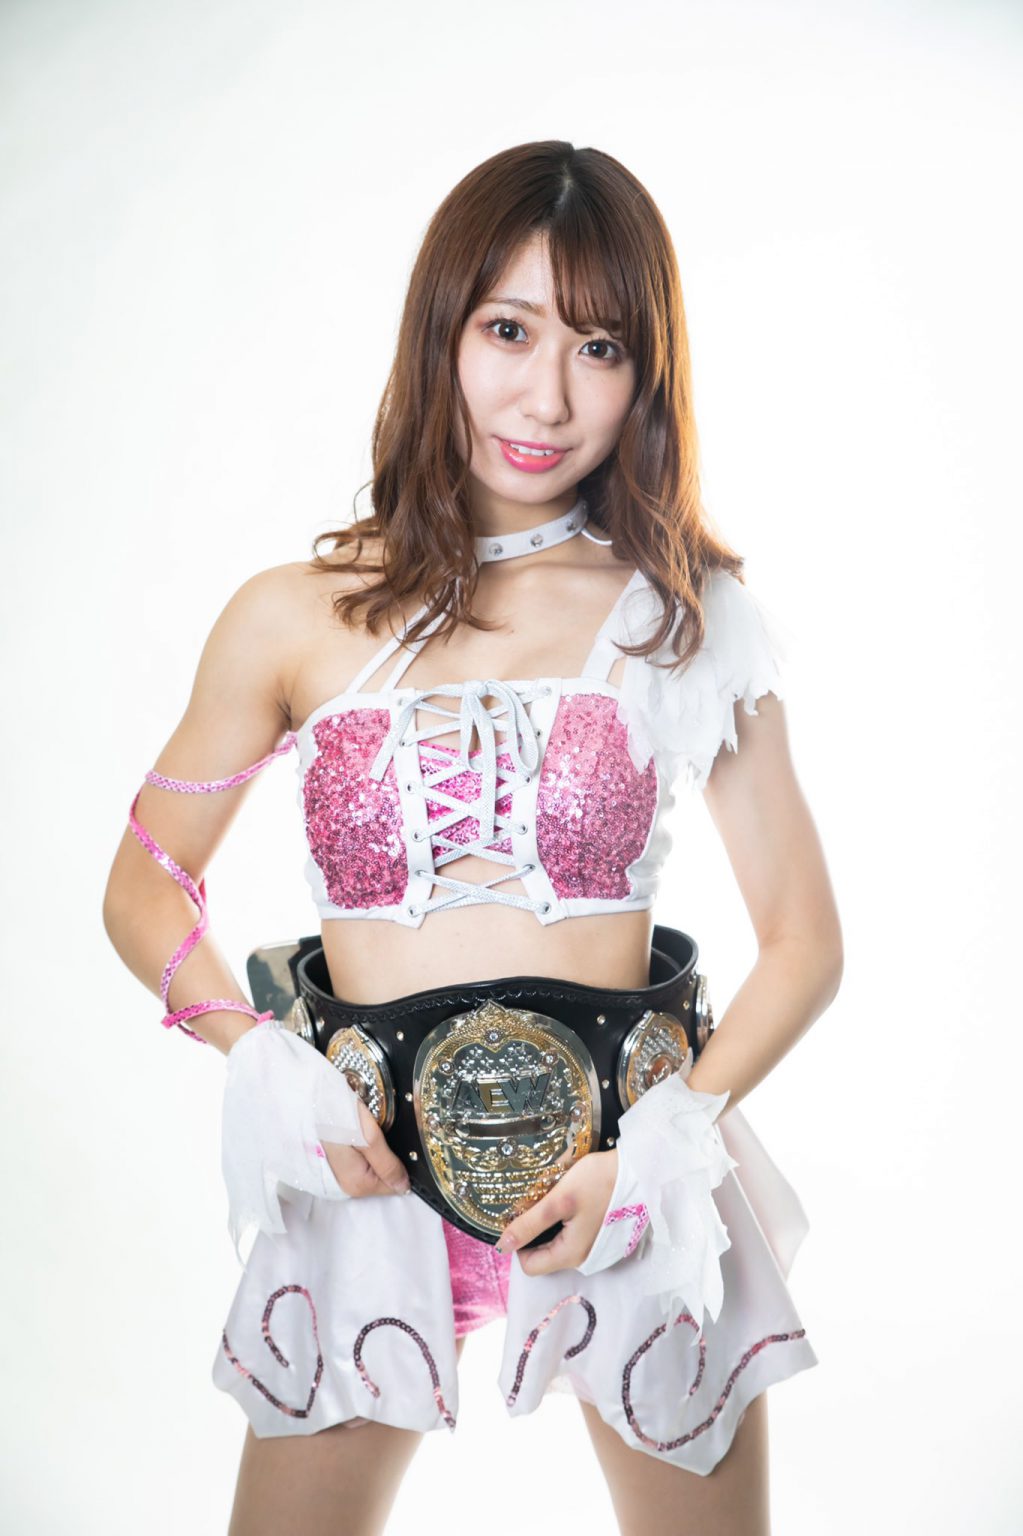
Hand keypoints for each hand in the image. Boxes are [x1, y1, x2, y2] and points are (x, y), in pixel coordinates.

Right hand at [322, 1095, 410, 1197]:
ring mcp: (334, 1178)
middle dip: (385, 1158)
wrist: (301, 1101)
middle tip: (377, 1130)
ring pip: (367, 1170)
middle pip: (380, 1179)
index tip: (394, 1141)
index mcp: (358, 1184)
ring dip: (372, 1153)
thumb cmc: (334, 1114)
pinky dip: (358, 1150)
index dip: (401, 1164)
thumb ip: (387, 1164)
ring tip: (363, 1129)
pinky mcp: (327, 1165)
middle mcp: (345, 1187)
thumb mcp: (367, 1136)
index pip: (394, 1186)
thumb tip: (404, 1188)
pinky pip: (353, 1163)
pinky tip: (352, 1134)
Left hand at [494, 1149, 618, 1275]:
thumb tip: (502, 1246)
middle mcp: (583, 1260)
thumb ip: (529, 1223)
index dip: (520, 1242)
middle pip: (543, 1255)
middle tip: (538, 1202)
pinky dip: (565, 1222)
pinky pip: (573, 1237)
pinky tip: (572, 1201)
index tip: (523, 1215)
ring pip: (557, 1244)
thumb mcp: (558, 1200)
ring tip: (554, 1198)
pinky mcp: (601, 1239)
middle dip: (535, 1231)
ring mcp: (594, 1250)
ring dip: (550, 1224)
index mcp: (570, 1256)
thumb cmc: (598, 1182)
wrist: (638, 1172)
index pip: (529, 1265)